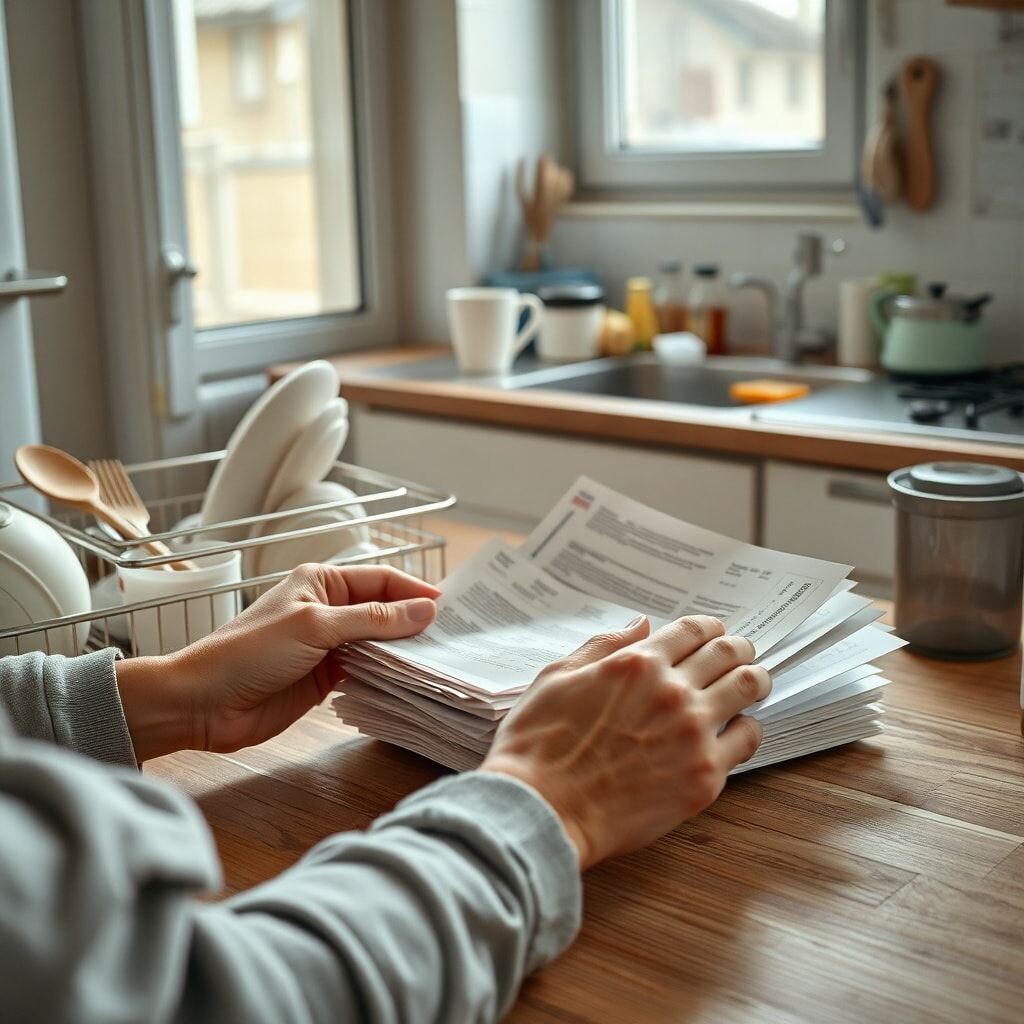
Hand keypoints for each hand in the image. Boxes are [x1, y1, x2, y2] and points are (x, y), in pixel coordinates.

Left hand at [116, 563, 438, 760]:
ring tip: (442, 658)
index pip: (381, 579)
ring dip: (405, 650)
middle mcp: (329, 609)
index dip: (415, 591)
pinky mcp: (327, 677)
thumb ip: (373, 620)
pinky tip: (412, 679)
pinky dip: (389, 673)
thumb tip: (424, 611)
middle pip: (385, 610)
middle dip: (415, 621)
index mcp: (322, 582)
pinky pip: (369, 669)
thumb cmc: (249, 652)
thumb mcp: (316, 627)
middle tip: (455, 635)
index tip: (449, 608)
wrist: (205, 703)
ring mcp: (329, 645)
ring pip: (380, 642)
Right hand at [480, 615, 769, 870]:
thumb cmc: (539, 745)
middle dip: (739, 648)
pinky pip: (747, 740)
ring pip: (748, 688)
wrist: (542, 810)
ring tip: (752, 684)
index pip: (693, 630)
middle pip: (729, 653)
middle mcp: (672, 692)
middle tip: (741, 653)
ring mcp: (693, 734)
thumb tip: (640, 625)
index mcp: (637, 663)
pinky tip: (737, 730)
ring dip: (753, 680)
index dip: (709, 627)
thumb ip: (603, 646)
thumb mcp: (558, 676)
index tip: (714, 633)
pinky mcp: (704, 776)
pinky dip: (747, 728)